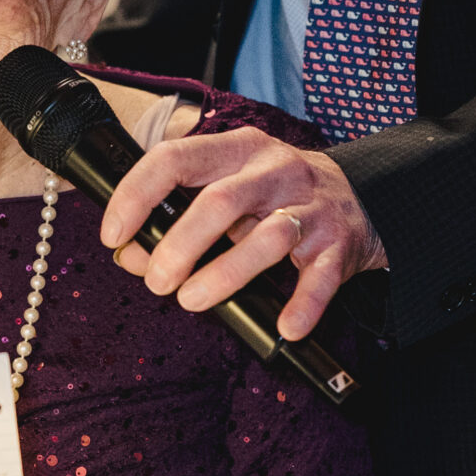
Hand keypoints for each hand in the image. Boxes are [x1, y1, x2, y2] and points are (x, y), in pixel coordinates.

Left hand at [98, 127, 384, 338]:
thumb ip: (178, 217)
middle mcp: (274, 170)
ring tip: (193, 300)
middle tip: (156, 280)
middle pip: (219, 201)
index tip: (114, 234)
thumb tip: (130, 254)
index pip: (175, 158)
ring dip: (224, 275)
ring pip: (268, 237)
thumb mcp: (227, 189)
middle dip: (178, 245)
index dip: (136, 195)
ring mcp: (310, 206)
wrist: (360, 197)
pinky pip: (320, 276)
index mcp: (237, 150)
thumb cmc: (274, 197)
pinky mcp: (338, 243)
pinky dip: (303, 304)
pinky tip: (285, 325)